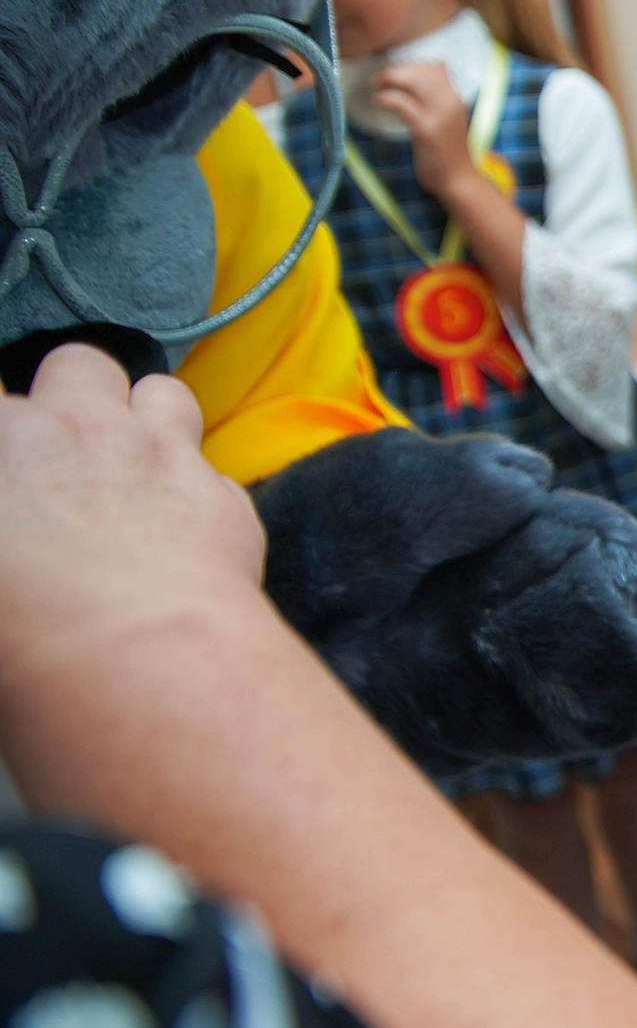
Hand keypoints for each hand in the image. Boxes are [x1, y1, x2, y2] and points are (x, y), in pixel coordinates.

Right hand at [0, 345, 264, 686]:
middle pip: (79, 364)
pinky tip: (187, 534)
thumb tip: (24, 537)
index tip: (20, 466)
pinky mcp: (223, 497)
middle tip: (65, 448)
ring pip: (163, 393)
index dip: (13, 427)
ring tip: (136, 465)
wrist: (129, 662)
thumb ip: (13, 524)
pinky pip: (216, 472)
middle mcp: (77, 428)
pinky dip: (201, 494)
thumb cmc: (18, 635)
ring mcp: (160, 455)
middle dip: (75, 392)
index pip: (0, 396)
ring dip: (151, 419)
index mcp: (1, 440)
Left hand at [370, 61, 476, 198]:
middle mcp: (450, 102)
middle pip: (422, 71)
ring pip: (413, 82)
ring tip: (377, 85)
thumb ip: (443, 92)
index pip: (434, 68)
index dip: (411, 66)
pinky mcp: (426, 129)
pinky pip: (402, 104)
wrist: (457, 179)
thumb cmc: (448, 149)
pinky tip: (377, 100)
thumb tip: (440, 63)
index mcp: (455, 98)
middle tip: (380, 78)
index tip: (395, 73)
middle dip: (397, 70)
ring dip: (390, 79)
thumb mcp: (450, 115)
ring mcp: (439, 116)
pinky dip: (387, 98)